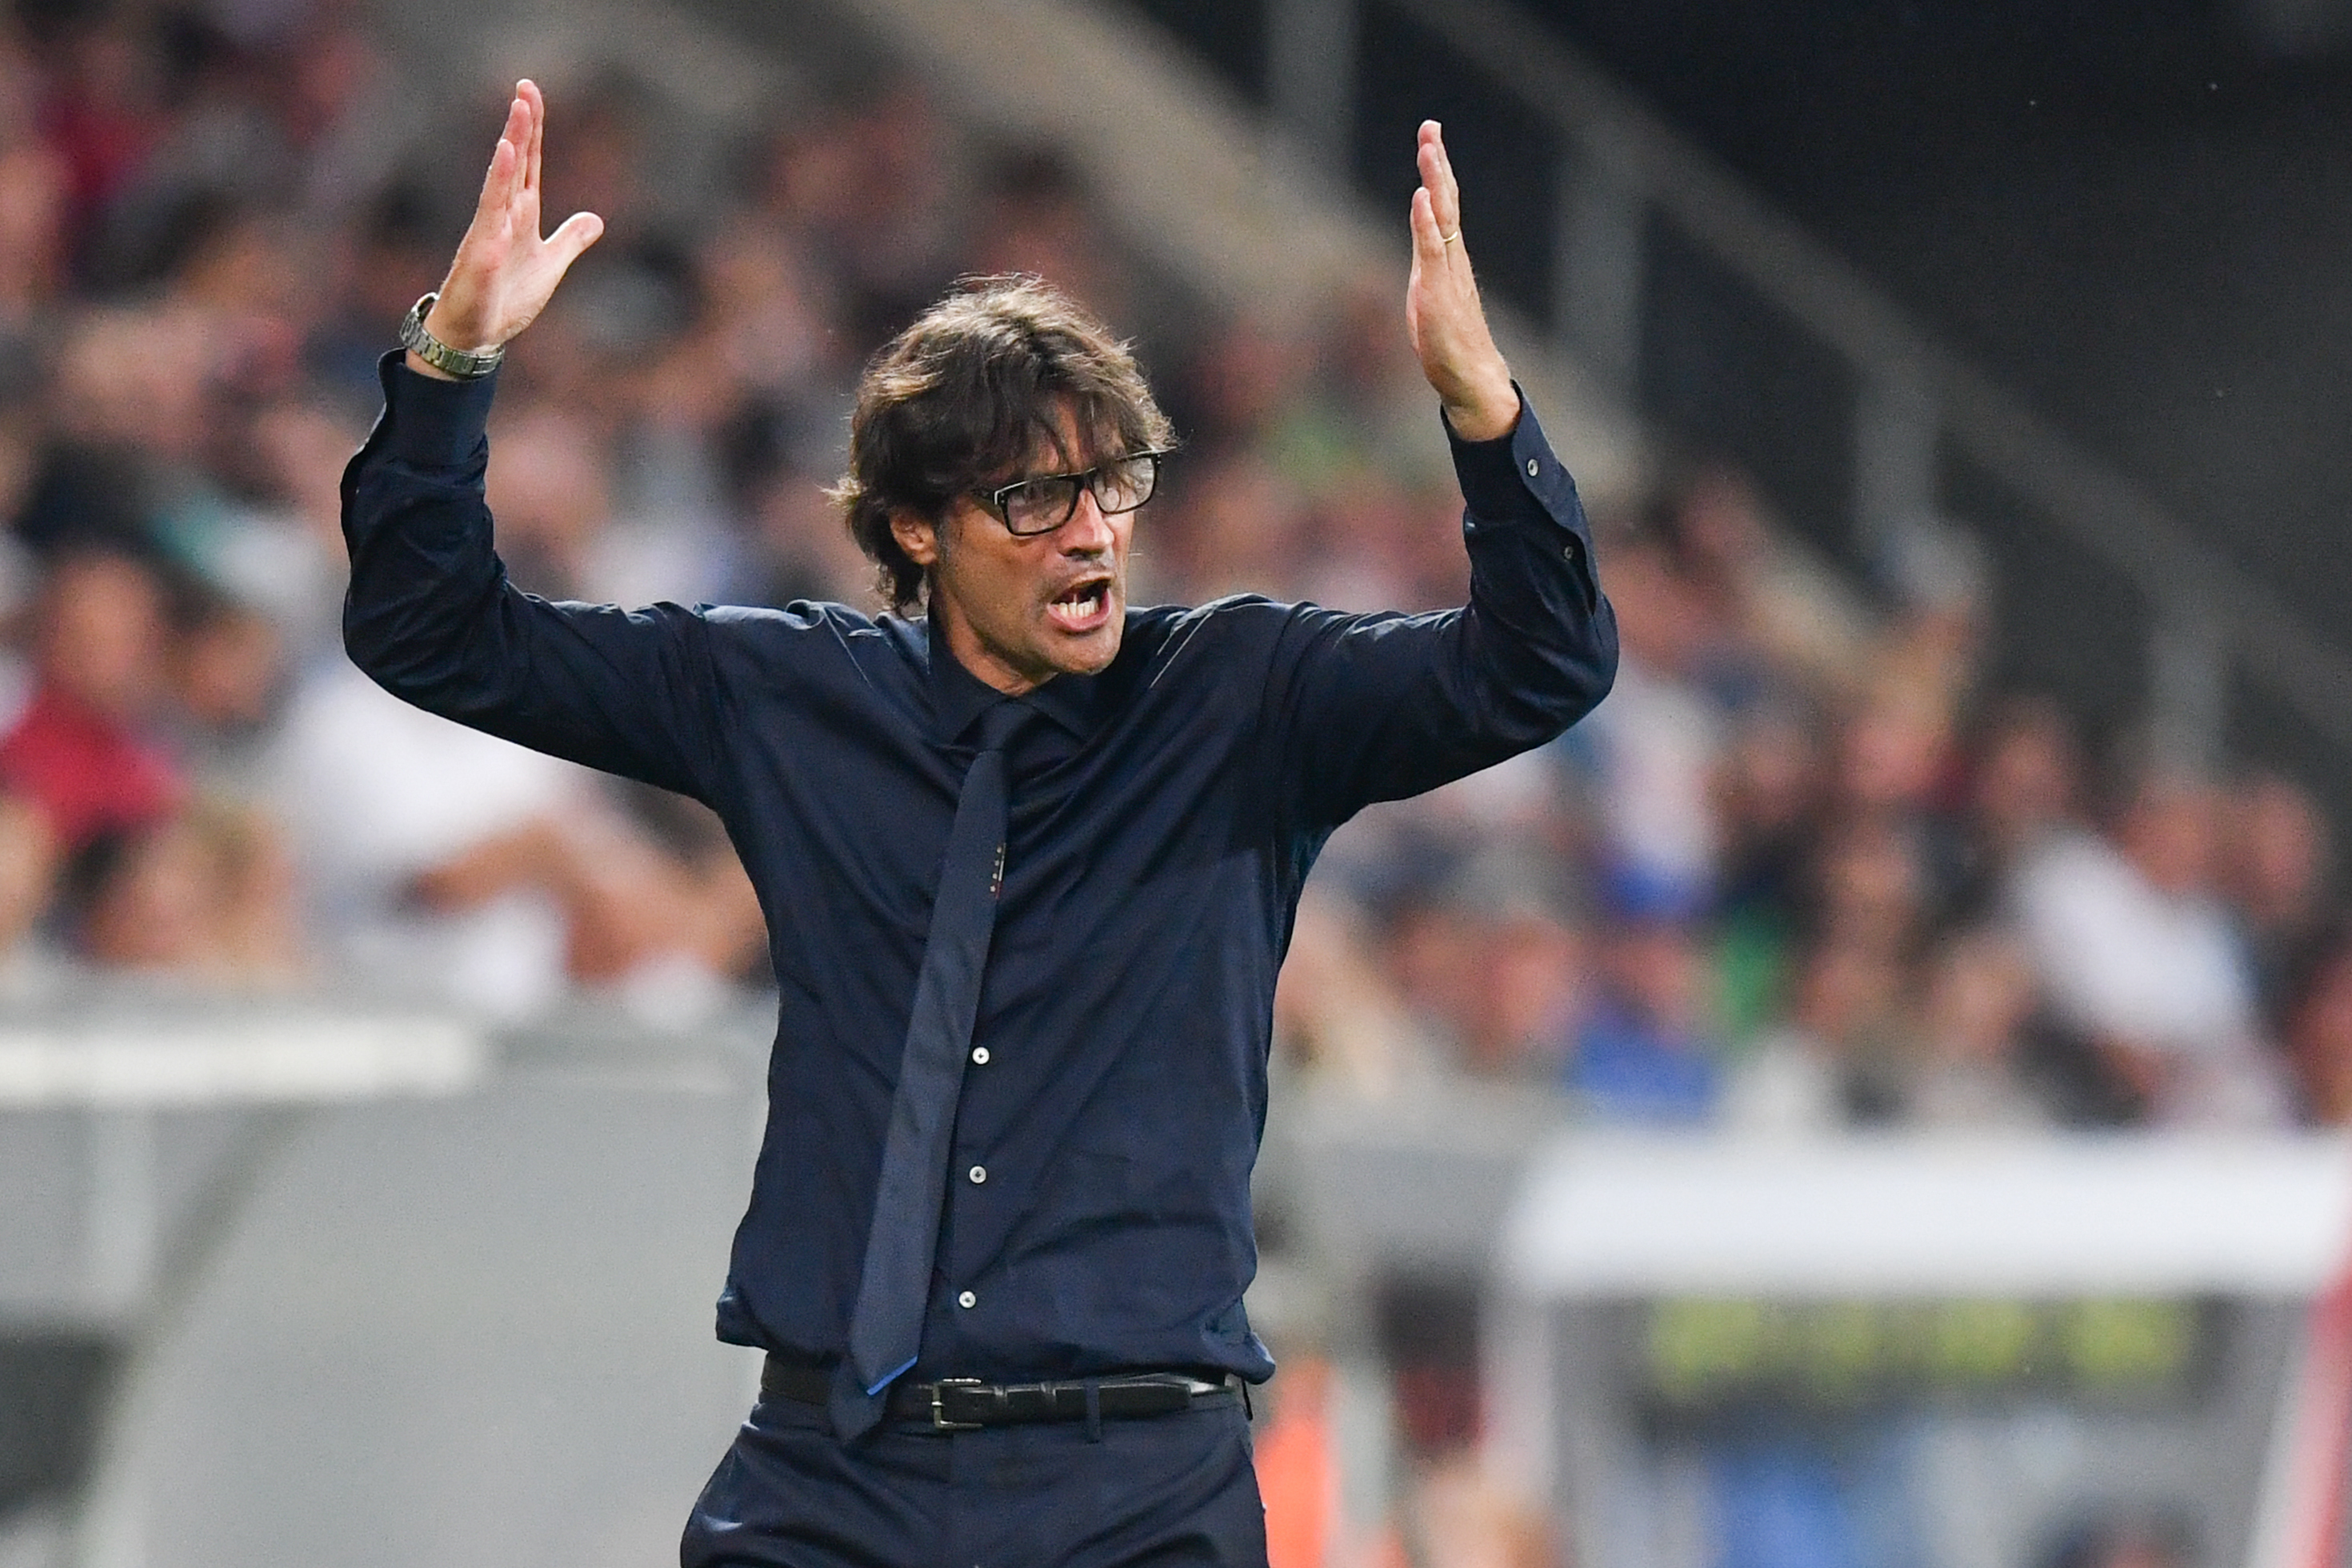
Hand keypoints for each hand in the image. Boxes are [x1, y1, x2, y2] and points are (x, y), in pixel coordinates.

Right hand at [409, 80, 603, 379]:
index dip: (533, 130)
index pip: (530, 163)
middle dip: (521, 126)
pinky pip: (488, 218)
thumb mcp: (551, 265)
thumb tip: (595, 219)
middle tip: (525, 88)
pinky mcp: (481, 255)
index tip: (531, 94)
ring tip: (517, 116)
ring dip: (510, 149)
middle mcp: (503, 215)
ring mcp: (489, 231)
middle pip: (515, 162)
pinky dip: (496, 192)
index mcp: (521, 214)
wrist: (476, 335)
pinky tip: (503, 164)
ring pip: (501, 182)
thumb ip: (570, 240)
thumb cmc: (506, 297)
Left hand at [1405, 121, 1517, 441]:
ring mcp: (1447, 274)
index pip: (1441, 206)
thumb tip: (1424, 243)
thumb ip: (1428, 266)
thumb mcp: (1429, 296)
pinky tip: (1421, 198)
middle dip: (1437, 163)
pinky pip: (1433, 251)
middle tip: (1431, 128)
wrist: (1471, 378)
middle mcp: (1450, 259)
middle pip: (1445, 201)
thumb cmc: (1450, 343)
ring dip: (1434, 182)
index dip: (1435, 173)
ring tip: (1430, 149)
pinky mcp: (1439, 293)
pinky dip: (1426, 223)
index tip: (1431, 139)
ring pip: (1442, 218)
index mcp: (1445, 258)